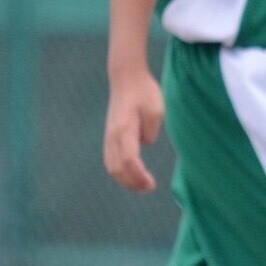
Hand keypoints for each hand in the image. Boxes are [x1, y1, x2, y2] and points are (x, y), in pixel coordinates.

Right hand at [103, 69, 164, 192]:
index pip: (130, 161)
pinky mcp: (109, 136)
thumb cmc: (144, 92)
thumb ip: (150, 132)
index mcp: (125, 130)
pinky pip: (110, 160)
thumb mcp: (156, 111)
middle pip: (117, 169)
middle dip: (132, 183)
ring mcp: (109, 136)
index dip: (139, 176)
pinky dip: (120, 172)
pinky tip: (133, 176)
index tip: (152, 184)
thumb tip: (145, 144)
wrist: (126, 78)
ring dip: (125, 180)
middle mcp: (113, 135)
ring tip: (141, 186)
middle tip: (149, 188)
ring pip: (111, 167)